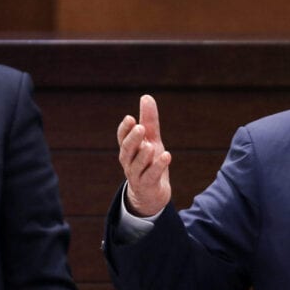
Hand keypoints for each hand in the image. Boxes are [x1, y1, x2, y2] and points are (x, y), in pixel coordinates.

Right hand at [117, 94, 171, 216]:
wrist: (152, 193)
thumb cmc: (149, 162)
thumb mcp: (152, 139)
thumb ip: (149, 120)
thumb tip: (146, 96)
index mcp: (129, 149)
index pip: (122, 138)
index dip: (125, 129)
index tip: (131, 118)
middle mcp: (129, 161)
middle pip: (127, 150)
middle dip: (133, 139)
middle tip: (140, 127)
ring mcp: (136, 175)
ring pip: (137, 164)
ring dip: (143, 155)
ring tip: (150, 145)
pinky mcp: (147, 185)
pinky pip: (151, 176)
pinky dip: (158, 166)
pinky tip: (166, 156)